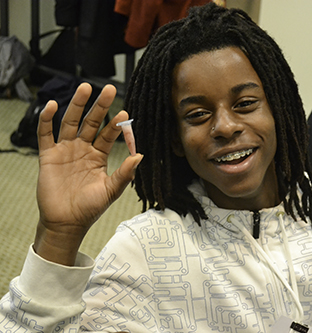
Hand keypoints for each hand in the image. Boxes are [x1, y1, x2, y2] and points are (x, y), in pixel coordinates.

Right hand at [34, 83, 142, 265]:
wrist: (67, 222)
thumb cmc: (90, 208)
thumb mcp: (111, 191)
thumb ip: (124, 174)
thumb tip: (139, 156)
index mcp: (98, 156)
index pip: (108, 134)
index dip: (116, 124)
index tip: (125, 113)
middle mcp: (82, 149)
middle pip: (91, 122)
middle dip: (100, 106)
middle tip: (110, 89)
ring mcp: (65, 150)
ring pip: (70, 122)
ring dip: (76, 105)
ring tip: (85, 88)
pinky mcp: (48, 155)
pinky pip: (45, 134)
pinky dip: (46, 119)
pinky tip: (51, 105)